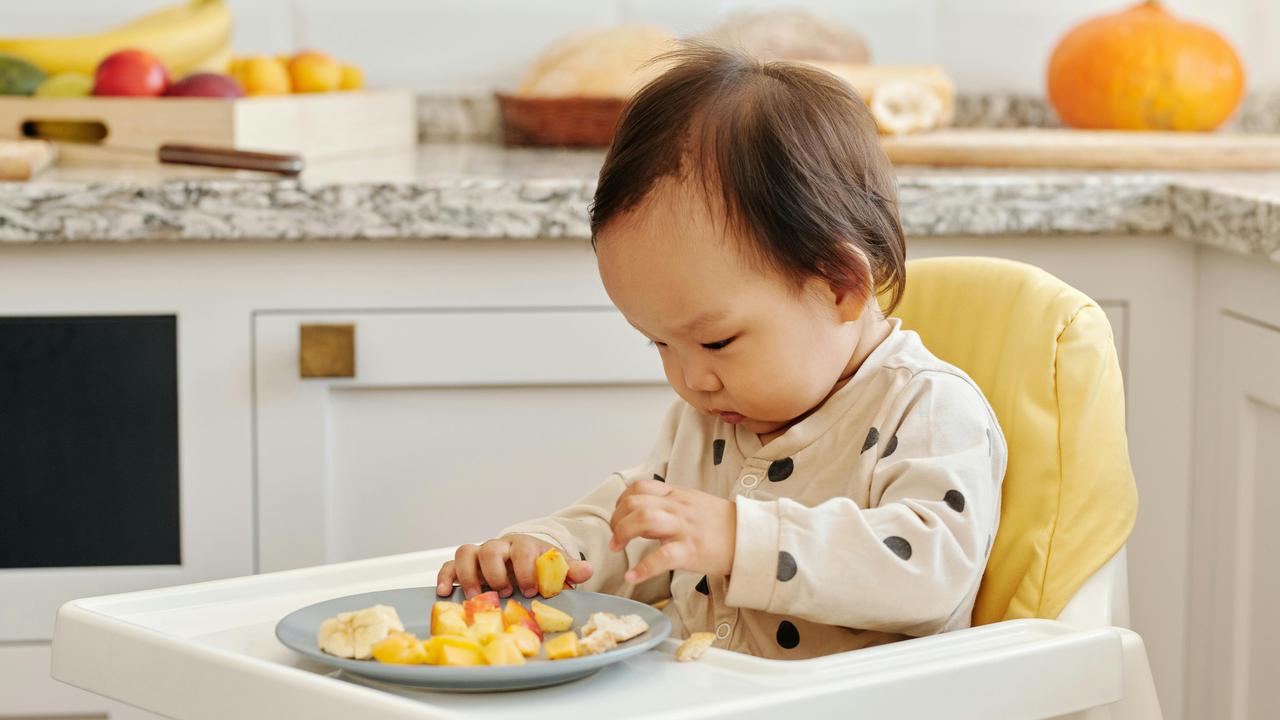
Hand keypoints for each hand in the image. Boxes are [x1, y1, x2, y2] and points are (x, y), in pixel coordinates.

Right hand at [436, 534, 593, 598]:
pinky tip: (445, 592)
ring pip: (466, 552)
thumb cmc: (539, 566)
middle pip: (491, 549)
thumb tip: (587, 570)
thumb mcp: (556, 567)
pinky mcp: (465, 566)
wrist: (525, 561)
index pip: (522, 549)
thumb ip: (569, 569)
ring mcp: (480, 555)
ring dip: (469, 575)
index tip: (532, 590)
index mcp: (523, 545)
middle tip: (506, 592)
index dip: (526, 569)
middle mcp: (499, 547)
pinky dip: (445, 576)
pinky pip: (449, 565)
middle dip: (496, 573)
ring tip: (476, 597)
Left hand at [609, 479, 735, 584]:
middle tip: (615, 538)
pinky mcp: (691, 550)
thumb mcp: (693, 504)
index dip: (621, 502)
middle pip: (635, 502)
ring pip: (644, 519)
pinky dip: (642, 568)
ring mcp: (684, 528)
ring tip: (618, 549)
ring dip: (622, 534)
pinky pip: (662, 557)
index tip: (618, 518)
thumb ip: (668, 506)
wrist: (751, 537)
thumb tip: (641, 516)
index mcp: (677, 495)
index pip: (639, 487)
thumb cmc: (721, 524)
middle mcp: (677, 507)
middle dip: (616, 520)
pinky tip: (632, 576)